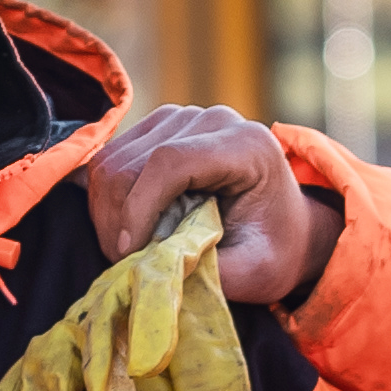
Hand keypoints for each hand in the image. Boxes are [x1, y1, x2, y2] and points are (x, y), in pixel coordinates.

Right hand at [88, 106, 333, 305]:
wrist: (283, 227)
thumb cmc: (274, 249)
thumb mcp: (257, 271)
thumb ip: (211, 271)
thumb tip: (152, 271)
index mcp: (246, 146)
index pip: (170, 161)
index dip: (139, 207)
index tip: (130, 252)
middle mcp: (212, 120)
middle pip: (132, 162)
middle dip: (118, 220)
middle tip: (128, 263)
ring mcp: (180, 119)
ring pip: (111, 162)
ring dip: (108, 213)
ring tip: (129, 249)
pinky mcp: (156, 128)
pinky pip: (108, 161)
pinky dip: (107, 201)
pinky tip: (128, 228)